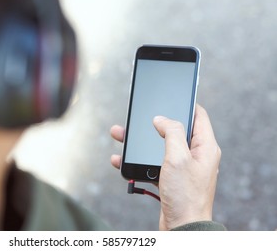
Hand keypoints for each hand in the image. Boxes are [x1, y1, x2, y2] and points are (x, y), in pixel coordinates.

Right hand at [110, 104, 220, 229]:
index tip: (170, 97)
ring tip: (120, 135)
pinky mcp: (171, 178)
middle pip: (174, 130)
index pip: (199, 116)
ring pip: (159, 146)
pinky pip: (153, 162)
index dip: (185, 104)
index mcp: (205, 146)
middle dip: (153, 123)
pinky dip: (138, 160)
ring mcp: (183, 167)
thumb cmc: (185, 194)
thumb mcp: (178, 157)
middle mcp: (196, 155)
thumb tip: (162, 119)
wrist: (182, 227)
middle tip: (138, 118)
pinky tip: (121, 160)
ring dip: (140, 142)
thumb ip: (171, 132)